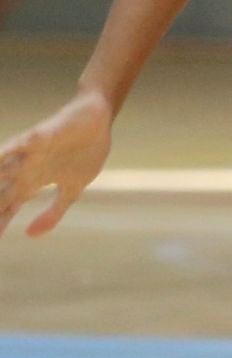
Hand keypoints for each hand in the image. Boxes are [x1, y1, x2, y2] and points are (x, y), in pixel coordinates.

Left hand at [0, 89, 111, 238]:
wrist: (97, 121)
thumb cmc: (85, 153)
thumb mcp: (72, 190)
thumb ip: (52, 213)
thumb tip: (29, 235)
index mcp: (33, 183)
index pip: (10, 206)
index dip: (1, 222)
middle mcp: (25, 170)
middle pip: (2, 193)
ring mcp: (29, 154)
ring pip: (2, 172)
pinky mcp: (36, 138)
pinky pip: (15, 147)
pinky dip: (3, 156)